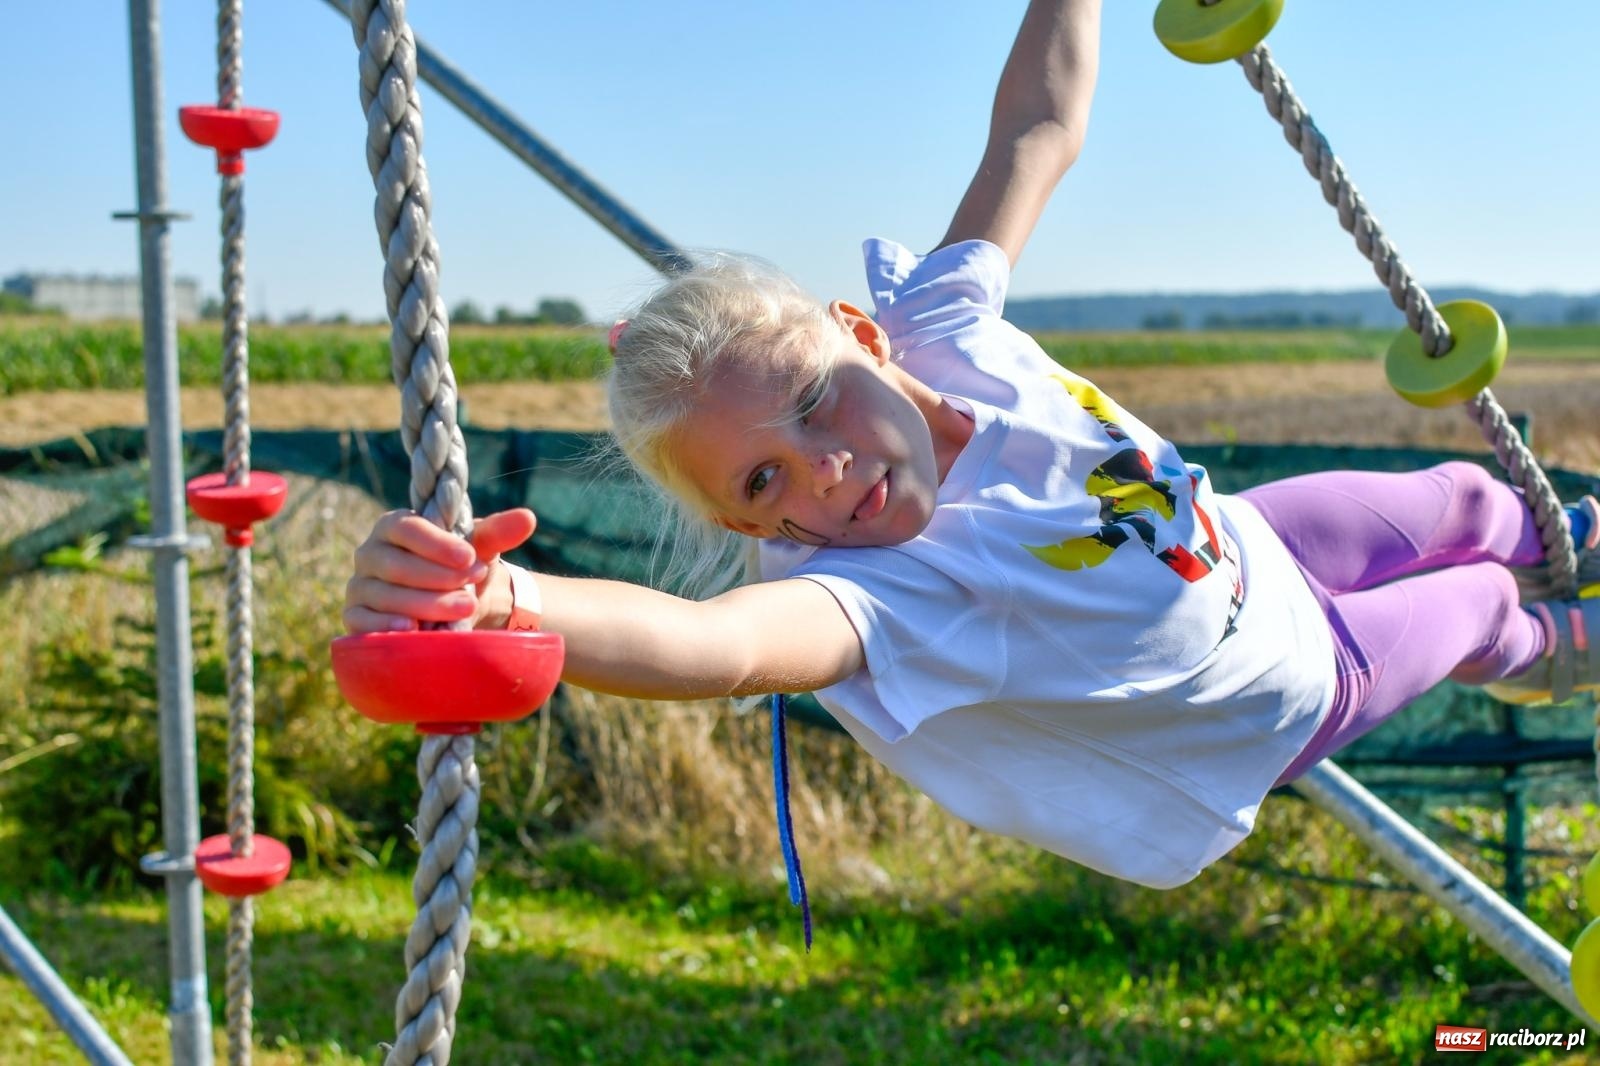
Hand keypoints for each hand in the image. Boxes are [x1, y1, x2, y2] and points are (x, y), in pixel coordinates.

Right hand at [343, 507, 537, 633]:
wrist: (456, 604)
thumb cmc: (463, 567)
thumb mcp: (482, 547)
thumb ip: (500, 531)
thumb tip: (528, 518)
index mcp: (394, 527)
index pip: (407, 530)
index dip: (436, 544)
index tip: (469, 557)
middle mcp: (370, 554)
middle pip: (395, 565)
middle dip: (436, 579)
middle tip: (471, 589)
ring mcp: (359, 587)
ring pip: (385, 595)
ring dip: (424, 604)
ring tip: (462, 609)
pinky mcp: (356, 618)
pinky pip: (364, 622)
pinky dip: (388, 626)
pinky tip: (413, 631)